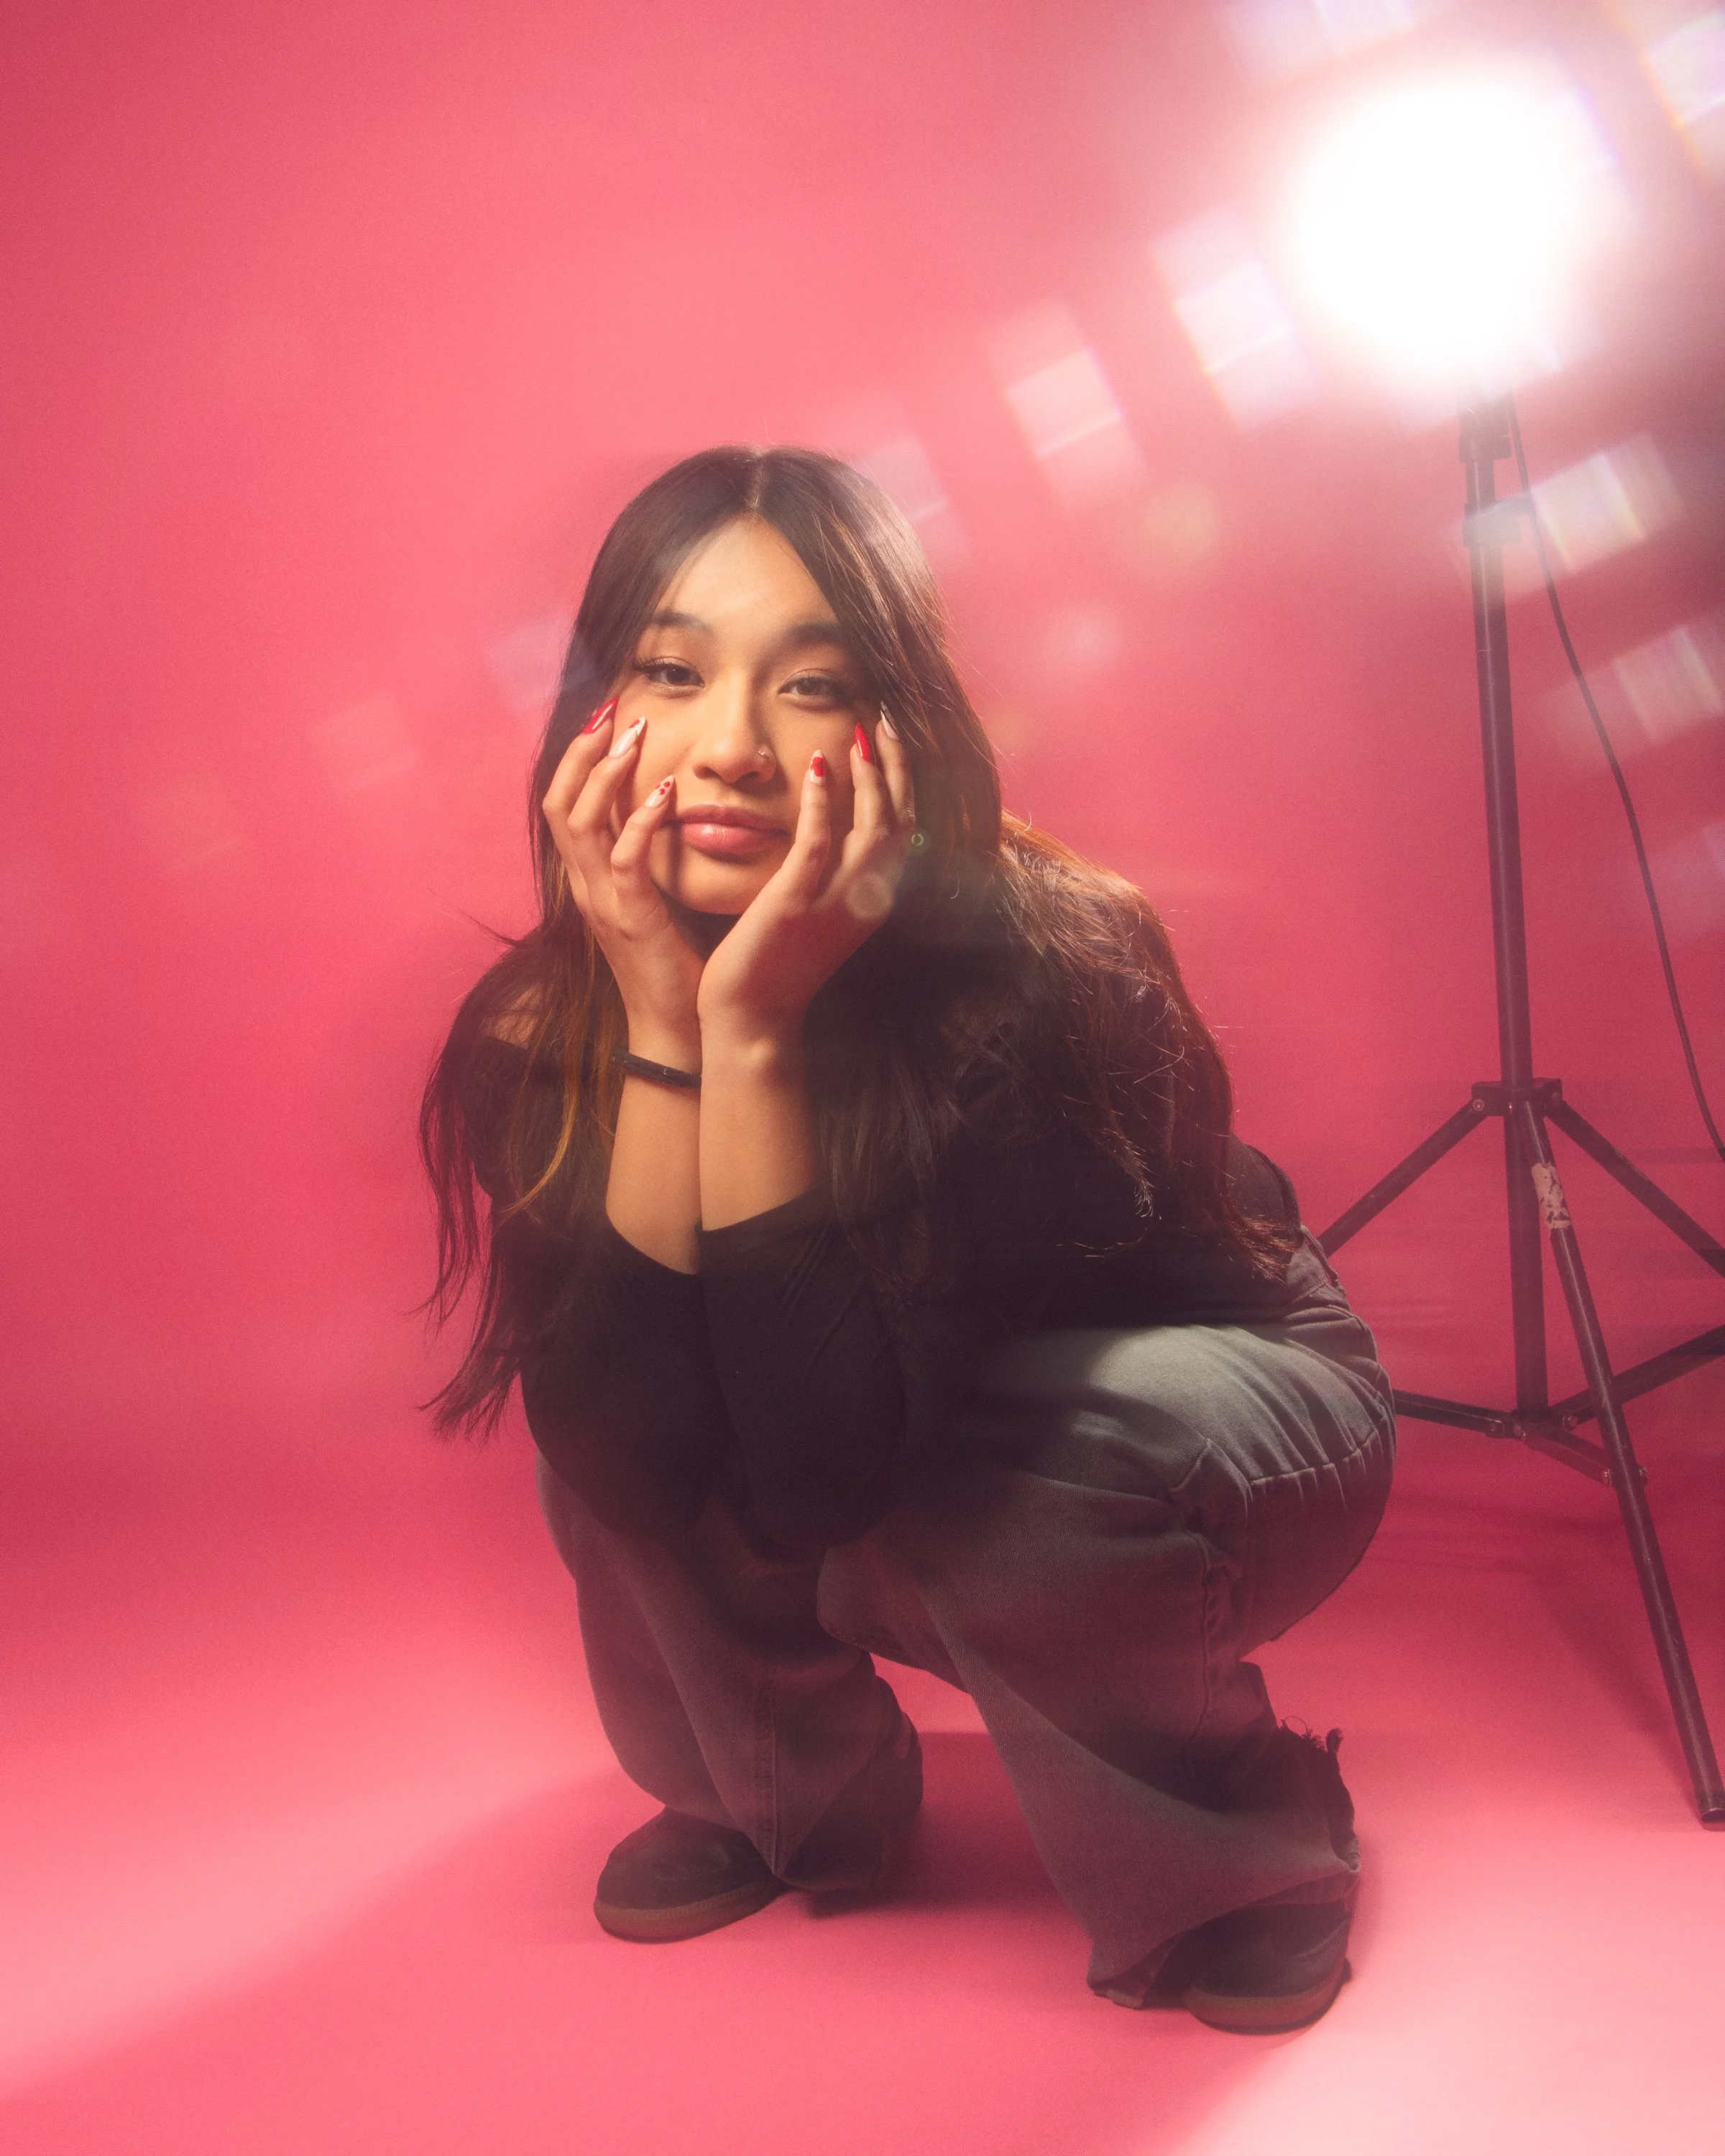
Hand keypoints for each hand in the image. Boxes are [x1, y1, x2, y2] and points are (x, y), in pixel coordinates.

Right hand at [540, 701, 703, 1055]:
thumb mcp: (654, 901)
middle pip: (558, 801)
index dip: (579, 757)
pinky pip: (624, 859)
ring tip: (633, 737)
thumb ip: (649, 860)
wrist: (675, 1029)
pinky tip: (666, 793)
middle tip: (611, 709)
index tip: (606, 717)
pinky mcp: (630, 918)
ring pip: (580, 822)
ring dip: (605, 774)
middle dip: (582, 750)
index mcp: (588, 880)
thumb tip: (667, 812)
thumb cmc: (674, 965)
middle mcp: (584, 886)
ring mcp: (601, 902)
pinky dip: (640, 820)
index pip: (565, 804)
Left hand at [695, 716, 916, 1049]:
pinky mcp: (796, 905)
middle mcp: (865, 901)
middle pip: (899, 820)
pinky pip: (819, 844)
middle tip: (885, 719)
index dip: (901, 780)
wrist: (753, 1020)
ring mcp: (835, 904)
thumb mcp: (818, 917)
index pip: (904, 828)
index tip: (889, 737)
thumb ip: (832, 876)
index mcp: (872, 901)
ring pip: (871, 828)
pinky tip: (819, 768)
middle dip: (895, 766)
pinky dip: (824, 803)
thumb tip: (833, 831)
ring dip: (869, 777)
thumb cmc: (776, 968)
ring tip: (859, 735)